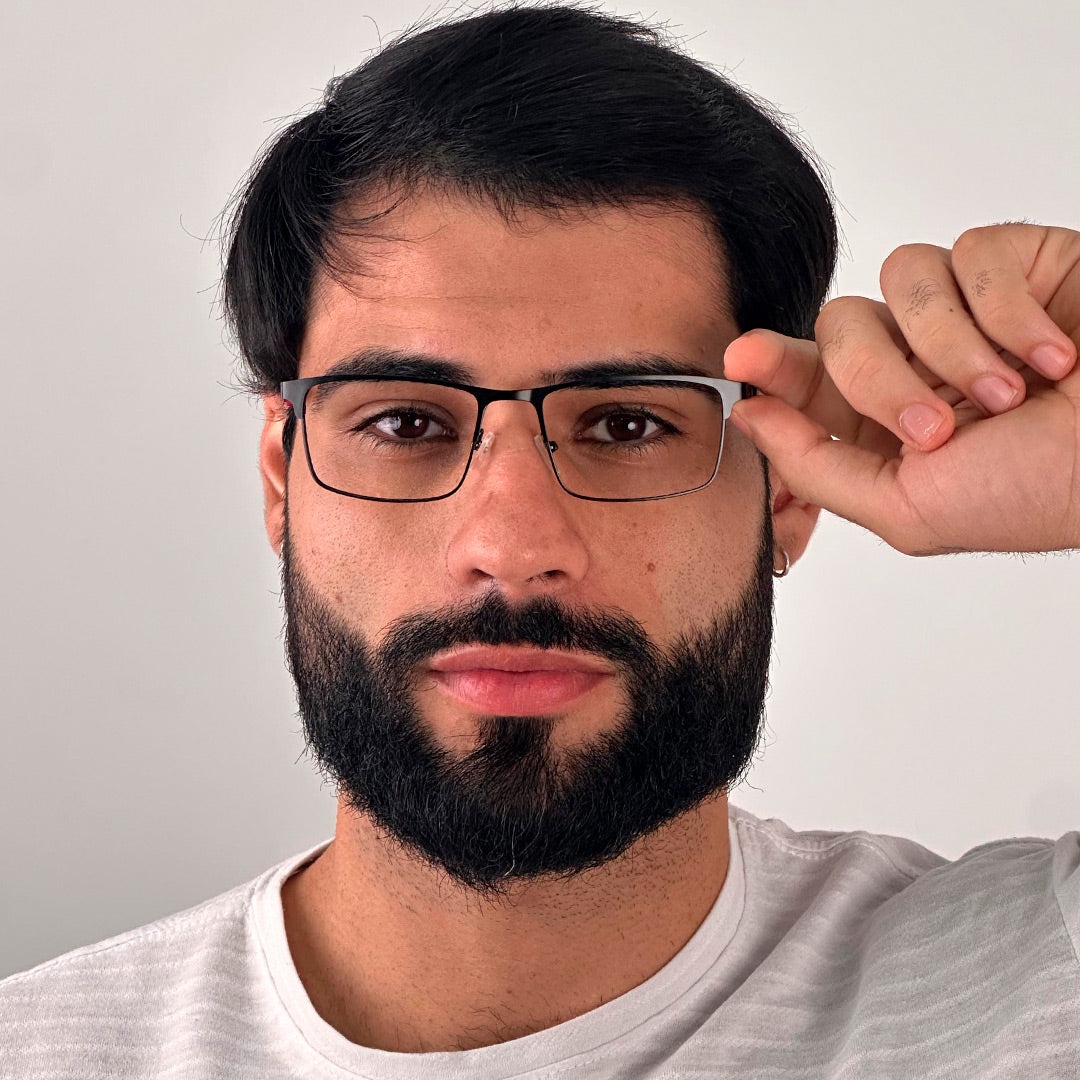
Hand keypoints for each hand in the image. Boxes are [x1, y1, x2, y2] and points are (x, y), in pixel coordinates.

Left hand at [723, 224, 1079, 554]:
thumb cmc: (1038, 493)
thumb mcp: (908, 509)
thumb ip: (819, 467)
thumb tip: (749, 416)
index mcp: (883, 419)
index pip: (807, 375)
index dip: (770, 362)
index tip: (742, 359)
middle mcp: (916, 360)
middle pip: (840, 325)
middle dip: (877, 379)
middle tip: (936, 430)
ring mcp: (964, 309)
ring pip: (899, 280)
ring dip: (951, 348)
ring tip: (1008, 396)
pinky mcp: (1016, 262)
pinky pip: (972, 254)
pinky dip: (1011, 313)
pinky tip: (1053, 359)